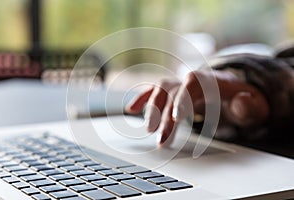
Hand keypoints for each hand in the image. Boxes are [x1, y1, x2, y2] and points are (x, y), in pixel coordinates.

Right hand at [126, 70, 268, 145]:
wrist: (232, 89)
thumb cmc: (240, 98)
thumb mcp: (253, 104)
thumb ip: (249, 106)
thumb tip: (241, 103)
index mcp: (210, 80)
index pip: (192, 83)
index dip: (182, 98)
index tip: (175, 117)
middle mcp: (190, 80)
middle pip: (173, 92)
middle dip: (165, 115)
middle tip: (161, 140)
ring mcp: (180, 84)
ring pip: (160, 90)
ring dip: (152, 109)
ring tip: (148, 129)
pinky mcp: (173, 91)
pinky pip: (154, 91)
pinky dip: (142, 99)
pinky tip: (131, 110)